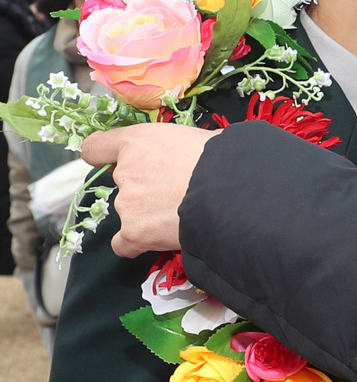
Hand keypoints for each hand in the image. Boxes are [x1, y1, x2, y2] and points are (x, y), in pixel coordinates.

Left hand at [81, 124, 212, 256]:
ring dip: (149, 214)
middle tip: (175, 193)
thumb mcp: (198, 138)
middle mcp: (125, 171)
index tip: (115, 163)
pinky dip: (136, 244)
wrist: (234, 193)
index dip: (105, 157)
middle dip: (145, 188)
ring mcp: (127, 203)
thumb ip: (175, 148)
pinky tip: (156, 240)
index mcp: (137, 141)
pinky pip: (123, 243)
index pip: (96, 148)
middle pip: (122, 183)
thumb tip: (188, 157)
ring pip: (129, 212)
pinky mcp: (135, 231)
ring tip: (181, 215)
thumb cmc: (225, 161)